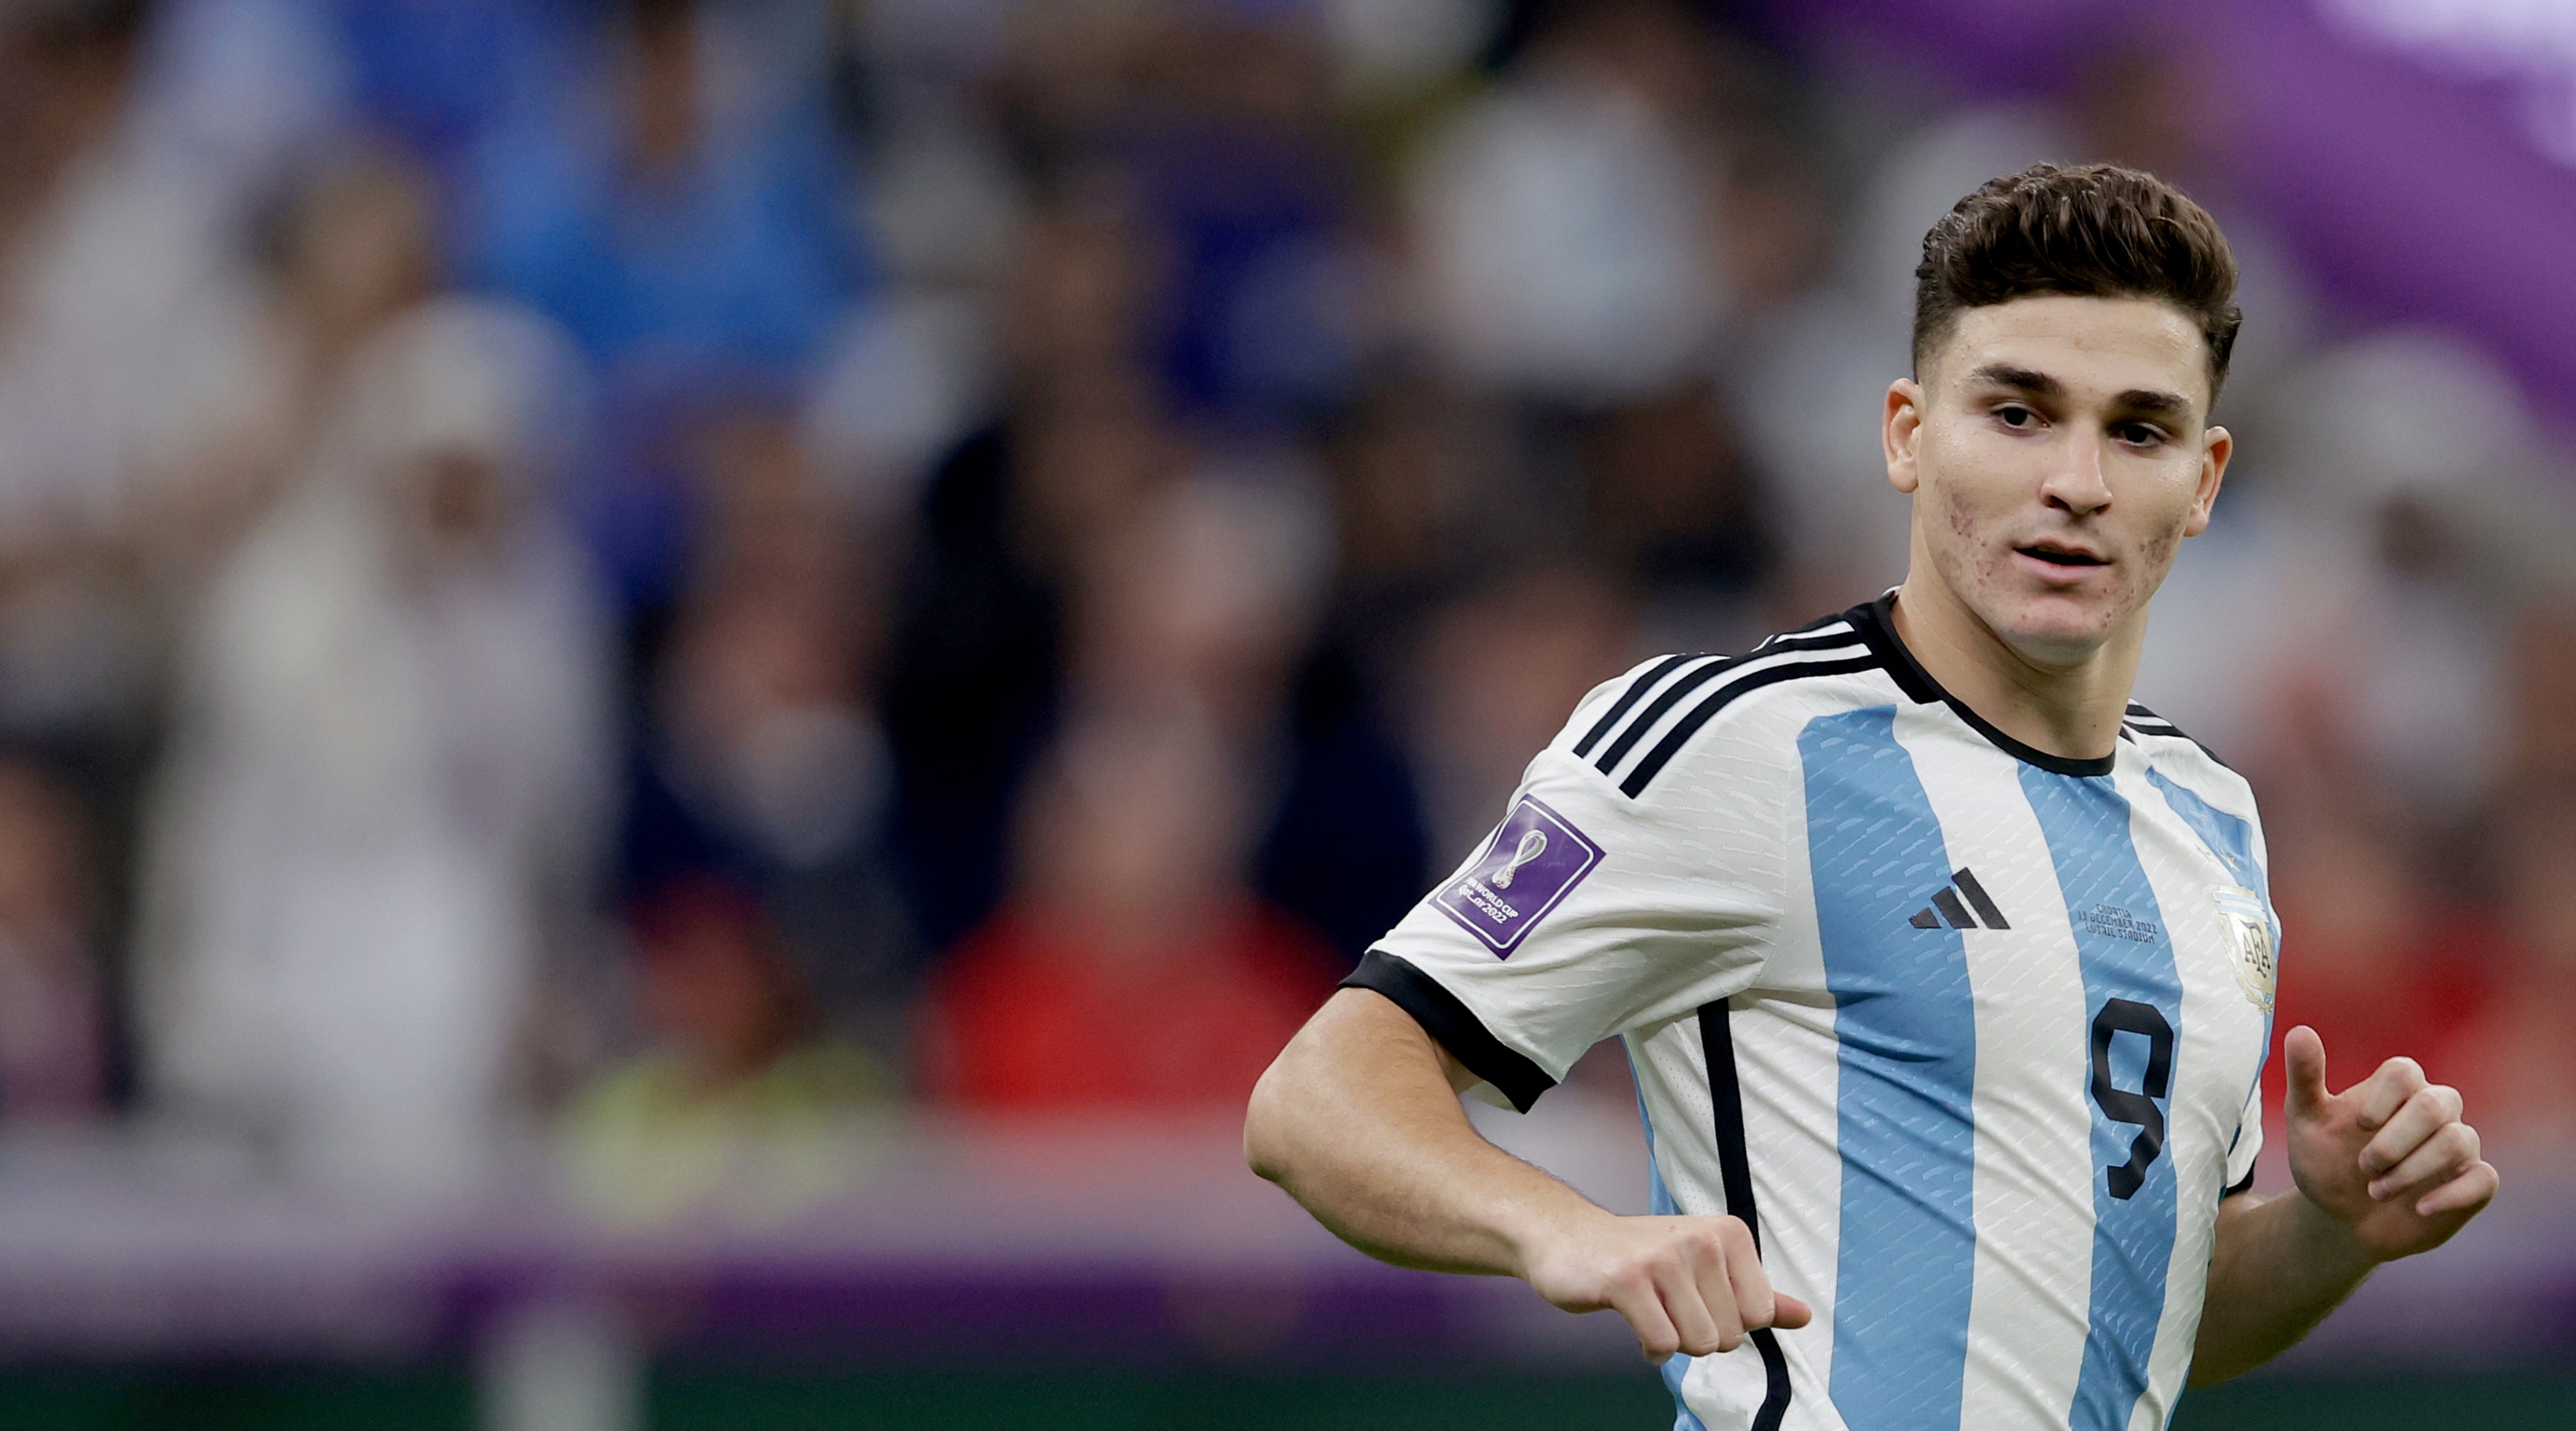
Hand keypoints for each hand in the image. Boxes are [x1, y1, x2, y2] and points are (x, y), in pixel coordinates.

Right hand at [1517, 1210, 1813, 1361]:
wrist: (1569, 1237)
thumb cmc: (1642, 1256)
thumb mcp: (1705, 1266)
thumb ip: (1756, 1293)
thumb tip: (1804, 1317)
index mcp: (1728, 1234)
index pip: (1760, 1313)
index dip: (1730, 1321)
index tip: (1698, 1300)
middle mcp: (1701, 1239)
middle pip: (1730, 1335)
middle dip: (1699, 1335)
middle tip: (1669, 1306)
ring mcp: (1663, 1259)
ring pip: (1698, 1343)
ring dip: (1674, 1342)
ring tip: (1653, 1313)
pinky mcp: (1626, 1281)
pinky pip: (1662, 1344)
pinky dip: (1650, 1349)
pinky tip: (1637, 1325)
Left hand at [2282, 1025, 2496, 1261]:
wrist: (2339, 1216)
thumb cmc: (2325, 1160)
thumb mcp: (2306, 1120)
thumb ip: (2304, 1077)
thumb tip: (2299, 1031)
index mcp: (2397, 1089)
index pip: (2404, 1072)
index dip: (2382, 1099)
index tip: (2358, 1125)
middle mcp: (2434, 1110)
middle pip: (2435, 1104)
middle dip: (2395, 1141)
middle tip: (2365, 1167)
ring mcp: (2458, 1145)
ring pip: (2458, 1141)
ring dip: (2412, 1170)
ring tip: (2377, 1191)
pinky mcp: (2473, 1182)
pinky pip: (2484, 1179)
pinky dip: (2451, 1195)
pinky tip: (2420, 1208)